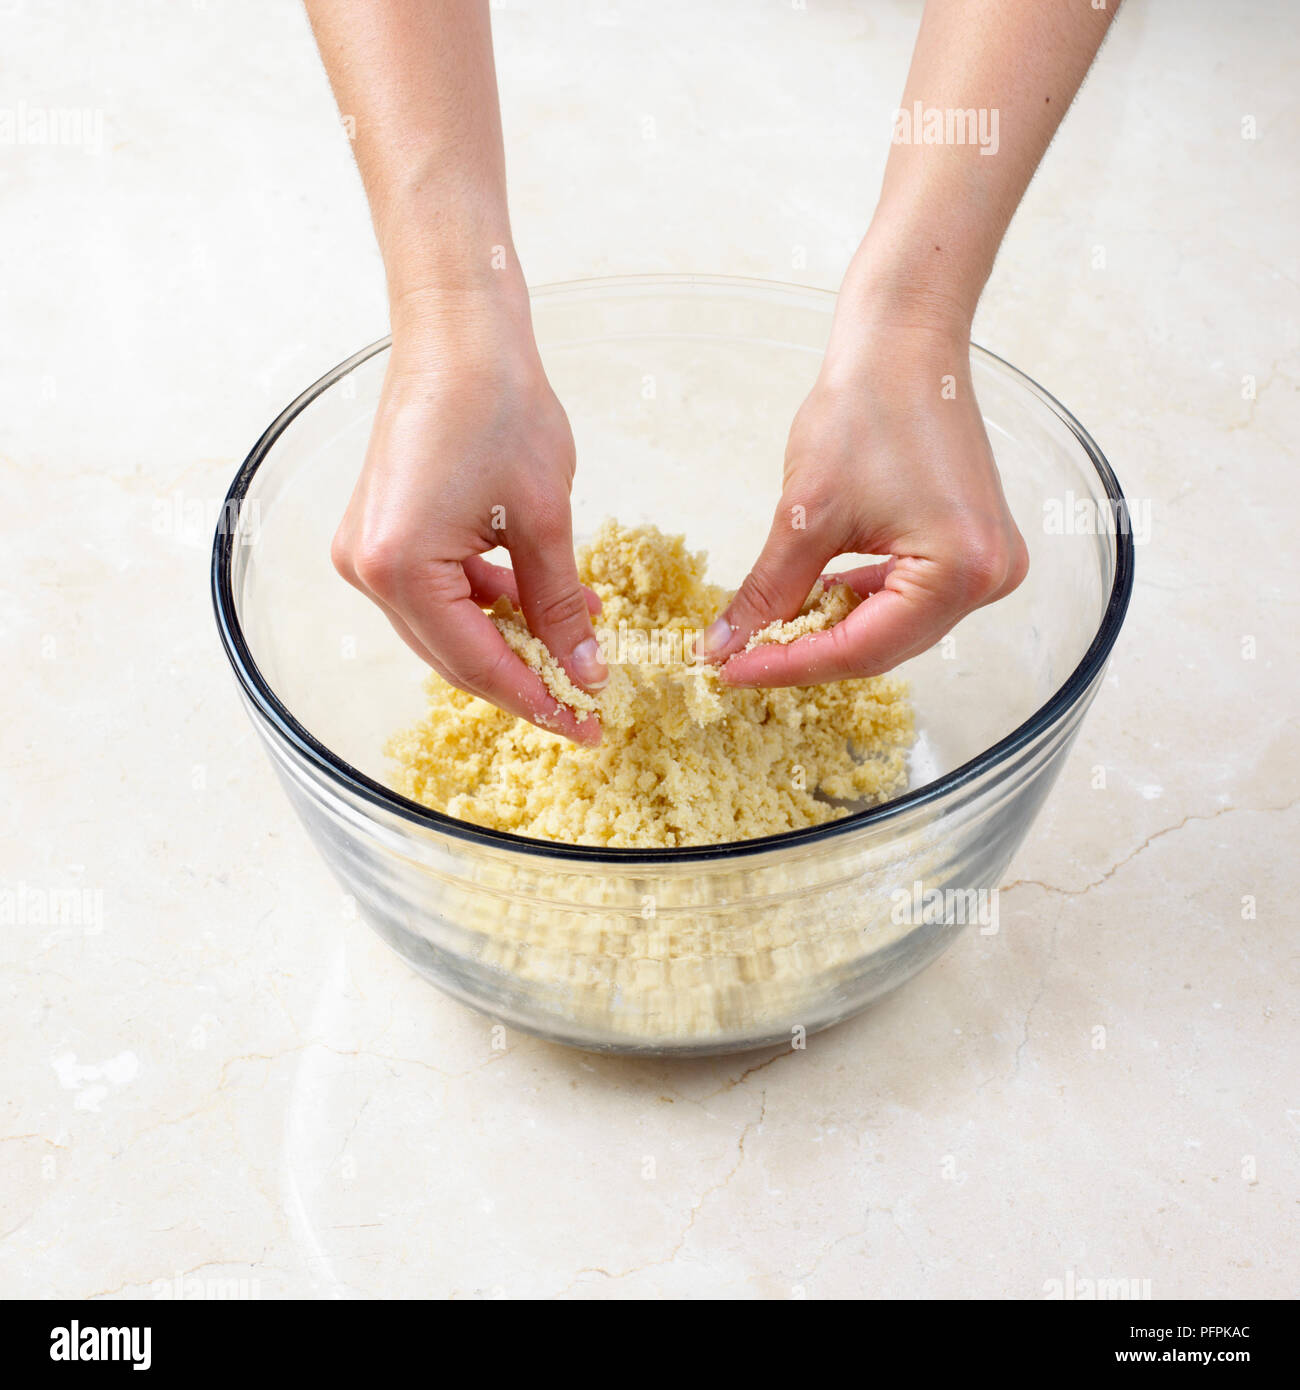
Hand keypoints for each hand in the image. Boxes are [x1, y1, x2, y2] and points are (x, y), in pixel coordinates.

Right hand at [330, 287, 607, 743]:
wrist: (458, 331)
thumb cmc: (500, 406)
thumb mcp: (543, 519)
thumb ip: (559, 605)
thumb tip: (581, 670)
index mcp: (399, 569)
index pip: (475, 663)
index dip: (535, 700)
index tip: (586, 726)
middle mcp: (366, 570)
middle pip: (454, 655)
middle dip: (523, 677)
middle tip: (585, 702)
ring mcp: (366, 551)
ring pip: (448, 627)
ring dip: (510, 639)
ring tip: (578, 642)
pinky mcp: (380, 533)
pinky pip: (437, 593)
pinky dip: (488, 603)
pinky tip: (540, 600)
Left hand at [706, 303, 1027, 687]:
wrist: (903, 343)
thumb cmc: (863, 408)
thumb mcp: (805, 514)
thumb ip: (766, 592)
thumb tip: (723, 647)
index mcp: (962, 570)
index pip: (863, 649)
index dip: (790, 667)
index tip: (731, 673)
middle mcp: (991, 577)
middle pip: (883, 647)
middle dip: (808, 654)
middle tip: (739, 659)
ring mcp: (992, 565)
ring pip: (894, 629)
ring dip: (832, 632)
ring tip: (767, 632)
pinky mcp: (977, 549)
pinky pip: (911, 599)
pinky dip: (860, 605)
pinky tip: (815, 601)